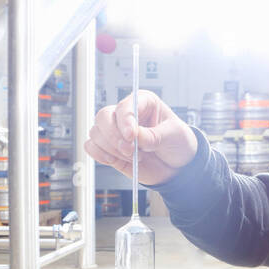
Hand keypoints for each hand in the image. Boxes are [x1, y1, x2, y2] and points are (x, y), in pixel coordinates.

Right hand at [84, 90, 198, 186]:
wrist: (177, 166)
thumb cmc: (178, 143)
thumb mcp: (174, 136)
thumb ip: (155, 136)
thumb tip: (137, 137)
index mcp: (143, 102)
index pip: (126, 106)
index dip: (125, 121)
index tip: (132, 136)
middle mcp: (126, 114)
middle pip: (103, 117)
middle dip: (114, 136)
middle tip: (130, 151)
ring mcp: (115, 131)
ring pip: (96, 132)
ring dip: (110, 148)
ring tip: (133, 157)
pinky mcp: (109, 148)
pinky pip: (91, 147)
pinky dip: (99, 155)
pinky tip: (114, 159)